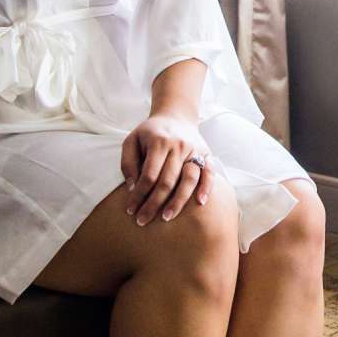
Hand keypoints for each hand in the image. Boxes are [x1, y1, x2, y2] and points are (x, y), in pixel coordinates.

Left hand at [123, 111, 212, 226]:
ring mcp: (194, 150)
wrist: (176, 115)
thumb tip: (132, 188)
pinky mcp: (207, 153)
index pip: (149, 175)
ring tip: (166, 217)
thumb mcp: (131, 141)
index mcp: (159, 142)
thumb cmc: (150, 132)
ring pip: (189, 180)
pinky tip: (200, 203)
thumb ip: (128, 163)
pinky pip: (209, 173)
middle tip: (142, 220)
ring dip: (178, 201)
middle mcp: (179, 145)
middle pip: (167, 181)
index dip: (138, 195)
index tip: (130, 210)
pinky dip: (206, 188)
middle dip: (153, 204)